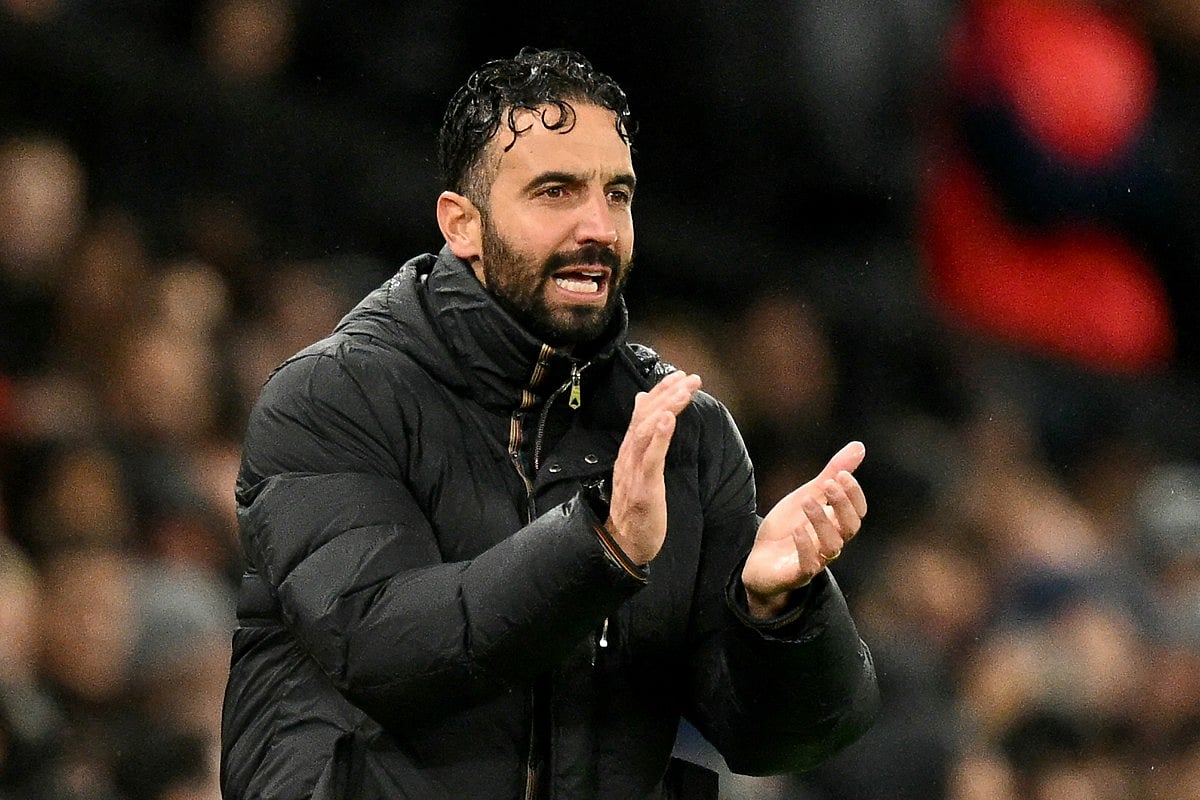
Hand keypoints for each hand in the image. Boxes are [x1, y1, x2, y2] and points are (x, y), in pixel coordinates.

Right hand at [604, 371, 702, 564]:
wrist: (624, 543)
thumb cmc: (635, 508)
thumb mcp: (638, 469)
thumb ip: (642, 439)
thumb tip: (641, 403)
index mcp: (629, 451)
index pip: (642, 413)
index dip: (660, 391)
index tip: (680, 376)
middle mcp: (628, 456)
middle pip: (645, 416)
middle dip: (669, 393)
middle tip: (690, 378)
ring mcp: (633, 472)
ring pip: (647, 431)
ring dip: (667, 407)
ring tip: (685, 391)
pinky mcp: (643, 489)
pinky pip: (650, 458)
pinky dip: (660, 436)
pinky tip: (669, 419)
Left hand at [742, 441, 867, 617]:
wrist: (761, 560)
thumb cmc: (789, 527)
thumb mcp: (808, 495)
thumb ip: (831, 473)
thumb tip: (859, 446)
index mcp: (836, 523)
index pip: (858, 512)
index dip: (854, 494)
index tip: (841, 474)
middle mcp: (831, 542)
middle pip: (850, 528)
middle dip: (842, 505)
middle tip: (828, 484)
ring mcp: (816, 559)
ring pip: (832, 546)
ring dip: (822, 522)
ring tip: (807, 501)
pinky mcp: (796, 574)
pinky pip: (808, 566)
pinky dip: (805, 548)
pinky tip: (797, 530)